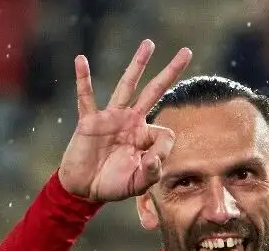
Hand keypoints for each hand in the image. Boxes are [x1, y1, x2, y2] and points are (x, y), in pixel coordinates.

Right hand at [58, 40, 191, 202]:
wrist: (84, 189)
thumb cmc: (113, 185)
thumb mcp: (138, 184)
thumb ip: (152, 172)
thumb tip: (156, 158)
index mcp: (145, 136)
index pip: (165, 132)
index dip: (162, 149)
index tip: (150, 164)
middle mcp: (131, 121)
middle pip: (154, 91)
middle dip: (170, 72)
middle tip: (187, 52)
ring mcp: (111, 118)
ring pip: (127, 85)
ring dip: (138, 64)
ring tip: (149, 44)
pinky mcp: (90, 121)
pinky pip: (86, 97)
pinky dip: (82, 79)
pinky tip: (81, 60)